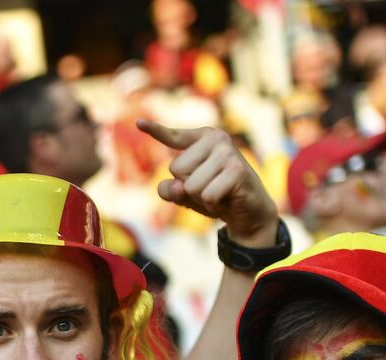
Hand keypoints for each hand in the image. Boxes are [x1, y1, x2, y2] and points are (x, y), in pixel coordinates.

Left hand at [138, 119, 279, 245]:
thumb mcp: (184, 194)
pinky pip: (207, 196)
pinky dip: (212, 205)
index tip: (138, 122)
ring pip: (190, 186)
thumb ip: (169, 190)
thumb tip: (178, 186)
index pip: (173, 137)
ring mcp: (227, 152)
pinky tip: (226, 199)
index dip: (155, 130)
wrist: (247, 211)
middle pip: (176, 170)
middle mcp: (216, 139)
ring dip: (201, 198)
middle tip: (210, 186)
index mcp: (201, 138)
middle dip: (188, 187)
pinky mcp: (237, 170)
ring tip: (218, 192)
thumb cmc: (213, 196)